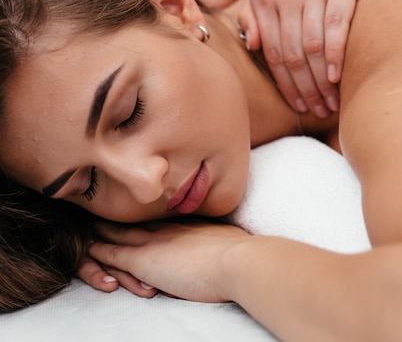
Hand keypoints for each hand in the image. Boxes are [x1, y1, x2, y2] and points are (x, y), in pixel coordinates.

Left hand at [88, 219, 249, 302]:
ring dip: (105, 229)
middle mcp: (167, 228)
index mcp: (187, 225)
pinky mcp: (144, 260)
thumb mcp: (228, 242)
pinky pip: (114, 253)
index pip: (159, 221)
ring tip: (91, 225)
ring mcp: (154, 241)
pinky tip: (90, 247)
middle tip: (105, 211)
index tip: (139, 212)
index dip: (147, 217)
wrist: (237, 260)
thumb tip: (227, 246)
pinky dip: (101, 250)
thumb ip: (219, 242)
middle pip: (137, 221)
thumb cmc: (241, 255)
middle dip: (121, 218)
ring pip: (121, 233)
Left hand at [239, 0, 378, 116]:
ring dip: (321, 80)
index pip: (268, 48)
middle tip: (315, 111)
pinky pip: (336, 26)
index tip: (295, 104)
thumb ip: (256, 10)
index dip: (282, 82)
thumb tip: (251, 45)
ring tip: (329, 102)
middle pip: (289, 52)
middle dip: (303, 88)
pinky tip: (338, 77)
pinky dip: (335, 56)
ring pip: (312, 45)